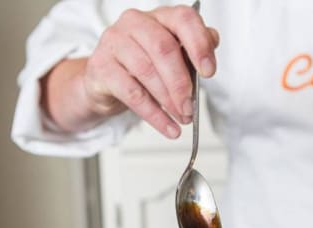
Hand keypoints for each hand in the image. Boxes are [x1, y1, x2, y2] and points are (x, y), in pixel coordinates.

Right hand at [83, 5, 218, 137]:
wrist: (107, 82)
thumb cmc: (143, 66)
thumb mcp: (173, 59)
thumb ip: (193, 52)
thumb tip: (211, 49)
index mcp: (159, 17)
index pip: (183, 20)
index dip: (199, 46)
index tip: (209, 72)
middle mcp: (135, 23)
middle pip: (164, 49)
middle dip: (181, 83)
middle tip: (191, 107)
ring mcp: (115, 42)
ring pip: (147, 72)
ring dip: (169, 101)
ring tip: (182, 118)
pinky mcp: (101, 66)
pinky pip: (132, 94)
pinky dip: (154, 115)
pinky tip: (167, 126)